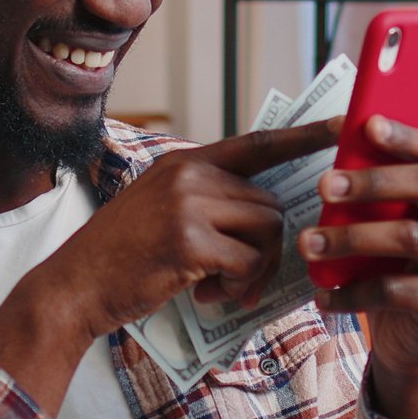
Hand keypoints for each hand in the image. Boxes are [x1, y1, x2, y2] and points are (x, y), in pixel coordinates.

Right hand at [26, 117, 343, 338]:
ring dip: (255, 269)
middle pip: (270, 204)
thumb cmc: (123, 257)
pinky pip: (248, 261)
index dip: (304, 135)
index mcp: (185, 162)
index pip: (258, 142)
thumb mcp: (162, 210)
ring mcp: (188, 204)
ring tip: (224, 286)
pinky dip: (238, 286)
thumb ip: (208, 201)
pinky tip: (208, 295)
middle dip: (267, 248)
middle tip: (240, 278)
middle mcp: (189, 174)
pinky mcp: (189, 240)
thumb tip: (270, 217)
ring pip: (267, 231)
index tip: (342, 124)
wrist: (75, 285)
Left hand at [301, 116, 417, 418]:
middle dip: (374, 181)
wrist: (409, 338)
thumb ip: (382, 189)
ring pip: (408, 238)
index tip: (368, 125)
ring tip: (308, 243)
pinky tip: (321, 294)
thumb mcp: (387, 224)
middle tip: (324, 185)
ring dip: (351, 237)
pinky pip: (394, 291)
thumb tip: (360, 127)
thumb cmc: (391, 268)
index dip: (407, 136)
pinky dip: (351, 292)